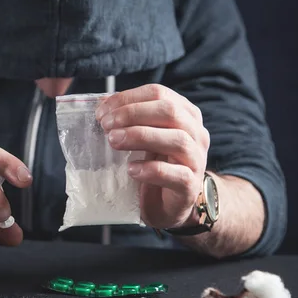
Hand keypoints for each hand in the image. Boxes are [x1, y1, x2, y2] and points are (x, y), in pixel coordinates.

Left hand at [96, 84, 209, 228]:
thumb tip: (101, 104)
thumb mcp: (141, 138)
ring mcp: (197, 159)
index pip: (159, 93)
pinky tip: (131, 170)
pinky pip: (176, 174)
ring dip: (140, 136)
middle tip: (105, 125)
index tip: (102, 112)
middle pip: (169, 111)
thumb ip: (128, 120)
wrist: (167, 204)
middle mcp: (196, 133)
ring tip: (114, 141)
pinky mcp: (191, 185)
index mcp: (184, 114)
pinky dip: (151, 170)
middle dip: (132, 114)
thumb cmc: (153, 165)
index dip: (128, 99)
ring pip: (177, 139)